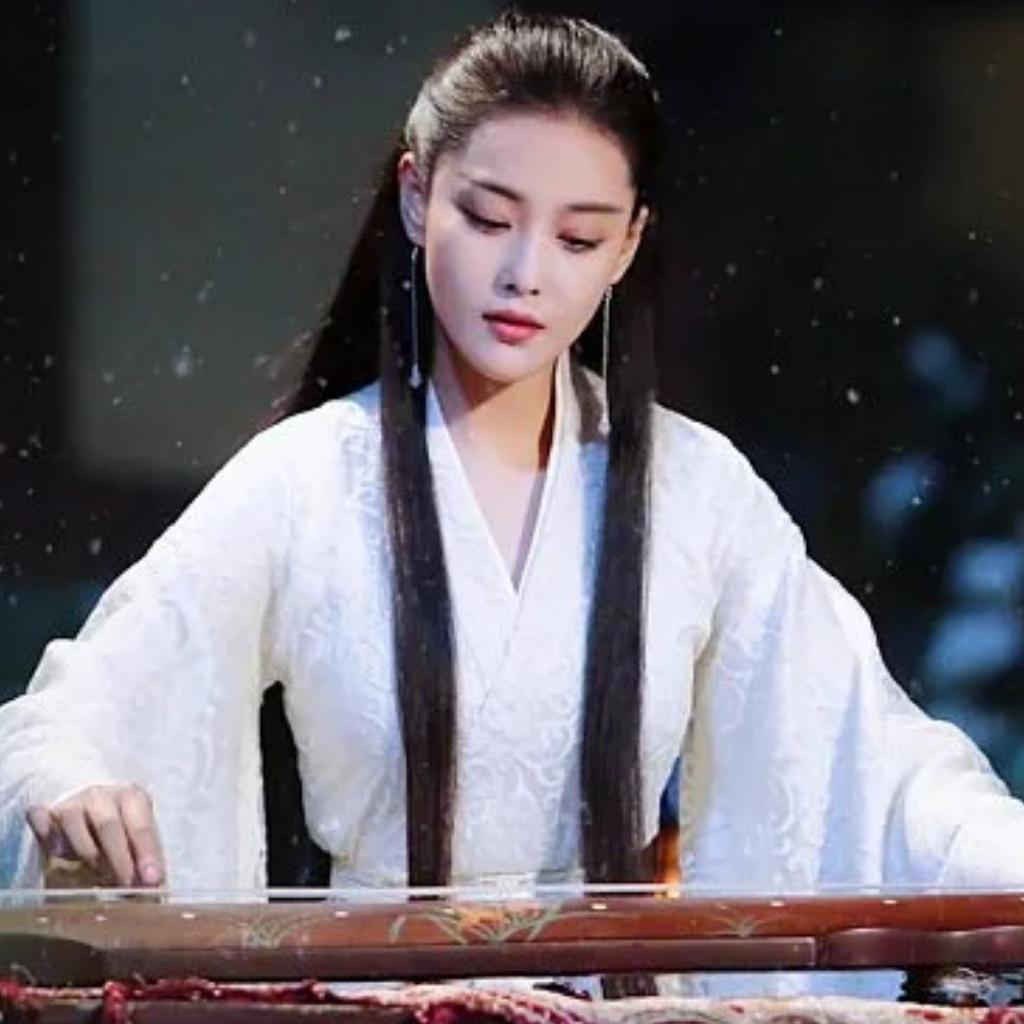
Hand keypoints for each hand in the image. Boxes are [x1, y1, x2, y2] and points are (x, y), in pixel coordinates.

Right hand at [26, 784, 165, 887]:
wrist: (91, 800)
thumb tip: (156, 886)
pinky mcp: (47, 811)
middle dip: (119, 860)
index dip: (146, 854)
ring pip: (75, 825)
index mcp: (131, 797)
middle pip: (109, 826)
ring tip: (99, 872)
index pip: (141, 826)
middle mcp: (101, 796)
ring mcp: (73, 802)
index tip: (152, 879)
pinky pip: (41, 819)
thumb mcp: (137, 833)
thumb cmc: (121, 822)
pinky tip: (58, 852)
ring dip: (88, 854)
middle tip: (127, 886)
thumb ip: (144, 856)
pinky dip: (48, 834)